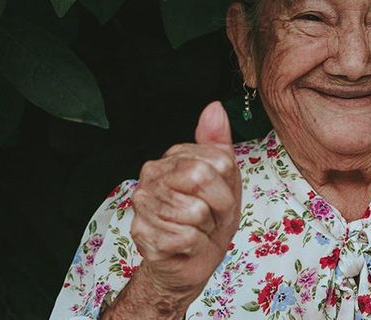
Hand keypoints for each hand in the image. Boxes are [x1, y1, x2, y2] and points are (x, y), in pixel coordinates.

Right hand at [129, 101, 241, 295]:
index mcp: (172, 158)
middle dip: (220, 206)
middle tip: (211, 217)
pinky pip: (186, 237)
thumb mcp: (224, 180)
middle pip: (203, 178)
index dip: (228, 185)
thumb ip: (218, 144)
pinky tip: (184, 245)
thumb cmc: (207, 220)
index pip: (218, 159)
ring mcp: (143, 203)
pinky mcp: (142, 232)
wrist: (189, 262)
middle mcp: (151, 176)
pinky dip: (194, 246)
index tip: (220, 198)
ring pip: (196, 211)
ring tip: (196, 230)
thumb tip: (214, 108)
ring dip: (206, 228)